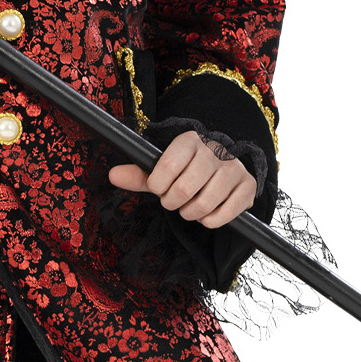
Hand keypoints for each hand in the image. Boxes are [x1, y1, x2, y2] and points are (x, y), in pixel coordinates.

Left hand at [107, 129, 257, 228]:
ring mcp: (234, 168)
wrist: (225, 168)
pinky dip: (210, 221)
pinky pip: (224, 215)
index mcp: (190, 140)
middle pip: (183, 189)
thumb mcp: (163, 169)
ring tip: (189, 207)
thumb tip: (113, 175)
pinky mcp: (248, 187)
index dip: (158, 185)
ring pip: (204, 204)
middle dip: (172, 202)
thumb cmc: (187, 170)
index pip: (167, 166)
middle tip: (173, 201)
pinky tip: (207, 213)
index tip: (158, 188)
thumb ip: (139, 174)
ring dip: (190, 213)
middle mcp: (215, 150)